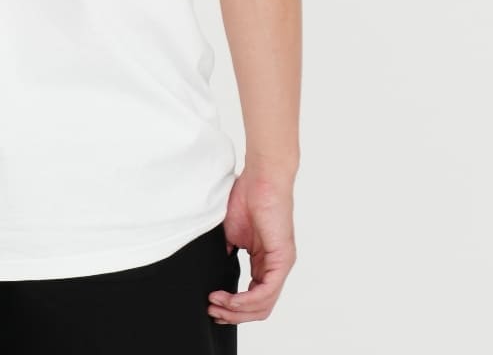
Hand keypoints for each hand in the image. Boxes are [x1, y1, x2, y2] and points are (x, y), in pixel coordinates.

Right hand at [206, 167, 295, 324]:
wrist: (261, 178)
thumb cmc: (246, 197)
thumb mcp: (231, 233)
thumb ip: (227, 254)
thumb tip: (214, 273)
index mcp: (264, 262)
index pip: (253, 298)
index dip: (232, 307)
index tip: (211, 304)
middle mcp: (275, 268)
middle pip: (259, 308)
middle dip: (233, 315)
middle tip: (212, 311)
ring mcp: (280, 265)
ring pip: (263, 305)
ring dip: (236, 311)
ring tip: (215, 304)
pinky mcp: (282, 260)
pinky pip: (265, 291)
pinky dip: (245, 300)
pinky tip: (228, 298)